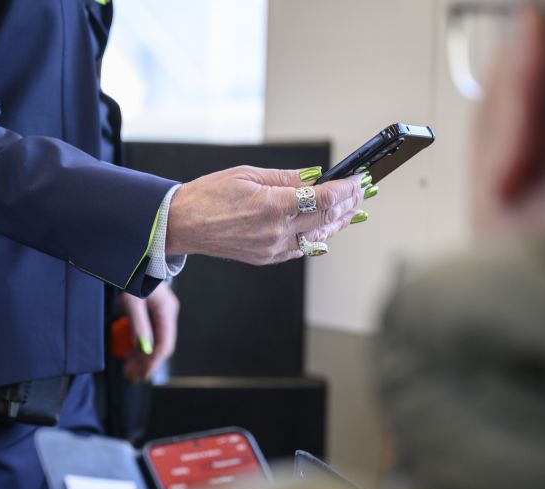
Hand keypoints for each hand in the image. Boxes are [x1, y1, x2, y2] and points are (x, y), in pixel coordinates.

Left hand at [117, 282, 178, 380]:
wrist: (137, 258)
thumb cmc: (135, 274)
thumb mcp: (133, 301)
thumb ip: (139, 325)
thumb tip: (143, 348)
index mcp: (167, 312)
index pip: (165, 344)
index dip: (154, 362)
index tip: (143, 374)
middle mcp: (167, 314)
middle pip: (160, 345)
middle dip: (146, 362)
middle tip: (132, 375)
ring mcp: (161, 314)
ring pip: (154, 342)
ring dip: (141, 356)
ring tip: (128, 368)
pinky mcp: (152, 313)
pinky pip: (148, 334)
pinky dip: (139, 345)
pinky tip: (130, 354)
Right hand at [165, 166, 365, 263]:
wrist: (182, 224)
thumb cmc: (208, 196)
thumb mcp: (249, 174)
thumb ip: (287, 177)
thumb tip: (315, 176)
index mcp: (273, 206)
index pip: (325, 198)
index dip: (347, 188)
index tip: (357, 179)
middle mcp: (276, 231)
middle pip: (328, 219)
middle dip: (349, 204)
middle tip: (362, 191)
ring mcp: (273, 248)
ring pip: (319, 237)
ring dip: (339, 222)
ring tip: (353, 209)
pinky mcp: (267, 258)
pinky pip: (301, 249)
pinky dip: (318, 237)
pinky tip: (326, 228)